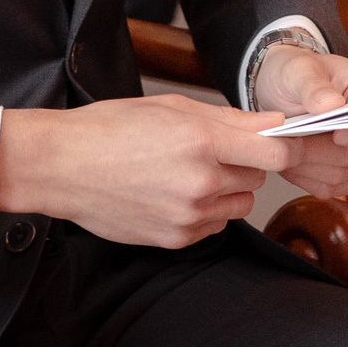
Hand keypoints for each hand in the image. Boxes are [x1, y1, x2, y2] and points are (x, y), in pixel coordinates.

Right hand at [0, 96, 297, 249]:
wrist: (63, 167)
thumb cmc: (112, 127)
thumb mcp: (172, 107)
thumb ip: (230, 119)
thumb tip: (275, 123)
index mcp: (201, 140)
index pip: (275, 152)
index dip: (284, 147)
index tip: (281, 142)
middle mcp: (200, 181)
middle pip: (258, 178)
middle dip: (245, 164)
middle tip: (212, 151)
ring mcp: (188, 215)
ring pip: (240, 204)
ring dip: (228, 190)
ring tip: (189, 172)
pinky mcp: (176, 239)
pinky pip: (214, 226)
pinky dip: (206, 212)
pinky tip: (174, 194)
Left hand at [255, 45, 347, 199]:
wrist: (285, 91)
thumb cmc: (298, 73)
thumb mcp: (298, 69)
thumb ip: (313, 86)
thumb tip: (332, 105)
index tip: (338, 136)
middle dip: (318, 151)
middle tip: (283, 139)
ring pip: (343, 174)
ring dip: (306, 165)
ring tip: (281, 146)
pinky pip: (333, 187)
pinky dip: (306, 178)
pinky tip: (290, 160)